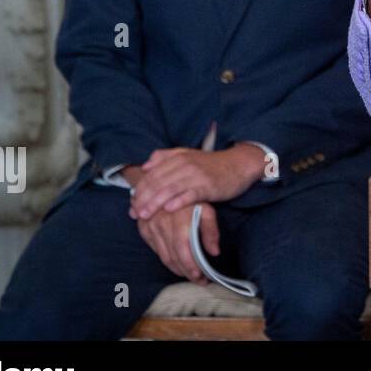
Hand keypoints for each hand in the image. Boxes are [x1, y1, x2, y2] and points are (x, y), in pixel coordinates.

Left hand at [128, 145, 263, 219]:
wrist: (238, 164)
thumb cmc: (211, 164)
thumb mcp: (188, 154)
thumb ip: (166, 156)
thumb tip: (146, 165)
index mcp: (177, 157)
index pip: (152, 174)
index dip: (140, 190)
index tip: (131, 204)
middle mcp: (185, 165)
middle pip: (158, 183)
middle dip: (143, 199)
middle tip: (134, 213)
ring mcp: (197, 175)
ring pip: (170, 189)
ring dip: (155, 203)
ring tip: (145, 215)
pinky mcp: (208, 186)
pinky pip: (190, 194)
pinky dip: (178, 201)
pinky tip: (168, 210)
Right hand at [135, 202, 219, 283]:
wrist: (167, 182)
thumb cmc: (191, 197)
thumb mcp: (207, 209)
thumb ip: (211, 231)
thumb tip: (214, 252)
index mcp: (179, 222)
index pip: (184, 253)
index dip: (192, 268)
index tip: (202, 278)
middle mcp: (162, 226)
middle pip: (173, 258)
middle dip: (185, 272)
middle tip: (198, 280)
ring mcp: (151, 227)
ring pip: (163, 256)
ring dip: (175, 268)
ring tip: (188, 274)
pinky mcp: (144, 228)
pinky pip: (154, 249)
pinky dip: (165, 258)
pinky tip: (176, 262)